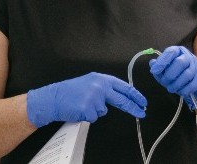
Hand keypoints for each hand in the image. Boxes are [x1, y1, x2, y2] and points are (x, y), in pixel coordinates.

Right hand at [25, 72, 146, 126]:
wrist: (54, 97)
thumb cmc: (70, 92)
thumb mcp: (89, 83)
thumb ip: (104, 88)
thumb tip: (120, 97)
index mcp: (101, 79)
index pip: (123, 87)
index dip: (135, 95)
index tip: (142, 101)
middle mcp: (100, 86)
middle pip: (122, 99)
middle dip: (133, 107)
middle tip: (141, 113)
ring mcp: (94, 98)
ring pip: (103, 111)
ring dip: (94, 111)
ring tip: (82, 104)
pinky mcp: (88, 109)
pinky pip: (94, 117)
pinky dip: (87, 116)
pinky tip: (79, 109)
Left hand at [149, 45, 196, 108]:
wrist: (196, 83)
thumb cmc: (177, 74)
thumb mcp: (165, 70)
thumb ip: (158, 67)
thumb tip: (152, 63)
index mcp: (178, 51)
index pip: (170, 52)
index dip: (162, 61)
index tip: (154, 71)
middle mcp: (188, 57)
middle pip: (180, 62)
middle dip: (170, 74)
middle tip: (164, 81)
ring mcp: (196, 67)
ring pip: (186, 74)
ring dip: (176, 84)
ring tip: (170, 88)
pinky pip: (191, 85)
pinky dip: (183, 90)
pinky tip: (179, 91)